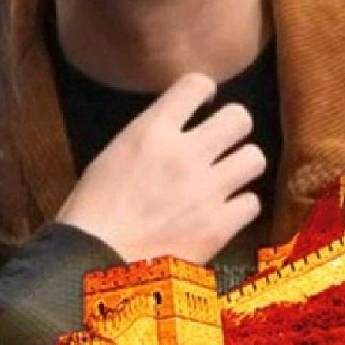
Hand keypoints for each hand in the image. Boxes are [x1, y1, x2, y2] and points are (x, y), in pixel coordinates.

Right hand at [56, 72, 264, 263]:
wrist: (95, 259)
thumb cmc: (90, 208)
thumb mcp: (112, 156)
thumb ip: (148, 140)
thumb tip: (170, 135)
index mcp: (151, 131)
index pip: (195, 85)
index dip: (202, 90)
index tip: (202, 101)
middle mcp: (186, 153)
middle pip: (239, 117)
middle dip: (232, 126)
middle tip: (220, 140)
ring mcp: (208, 190)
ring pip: (254, 158)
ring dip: (240, 164)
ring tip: (225, 175)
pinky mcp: (220, 225)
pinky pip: (251, 202)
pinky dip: (238, 205)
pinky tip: (221, 210)